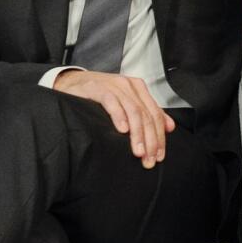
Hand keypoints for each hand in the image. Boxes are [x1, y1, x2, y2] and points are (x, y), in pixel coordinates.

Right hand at [53, 70, 174, 167]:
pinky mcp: (98, 88)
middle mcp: (129, 86)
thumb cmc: (99, 95)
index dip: (159, 136)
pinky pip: (112, 102)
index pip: (155, 114)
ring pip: (133, 111)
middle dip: (150, 139)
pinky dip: (119, 117)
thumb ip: (147, 113)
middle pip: (146, 115)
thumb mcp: (126, 102)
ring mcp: (114, 86)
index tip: (159, 155)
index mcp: (139, 88)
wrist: (72, 83)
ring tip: (138, 151)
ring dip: (137, 134)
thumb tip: (169, 127)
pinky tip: (122, 130)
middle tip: (149, 158)